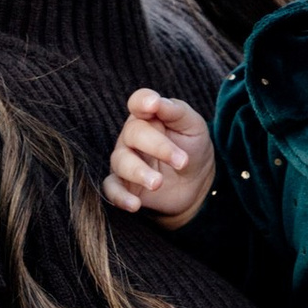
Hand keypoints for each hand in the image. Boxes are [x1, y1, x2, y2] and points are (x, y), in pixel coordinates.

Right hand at [105, 89, 215, 222]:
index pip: (138, 103)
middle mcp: (132, 136)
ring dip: (139, 172)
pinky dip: (120, 197)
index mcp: (149, 117)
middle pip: (133, 133)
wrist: (195, 184)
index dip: (142, 102)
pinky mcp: (123, 185)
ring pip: (121, 161)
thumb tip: (157, 101)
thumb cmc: (192, 148)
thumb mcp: (192, 127)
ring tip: (158, 183)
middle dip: (157, 146)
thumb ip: (175, 112)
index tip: (153, 106)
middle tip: (181, 161)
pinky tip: (135, 205)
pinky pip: (111, 189)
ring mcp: (125, 160)